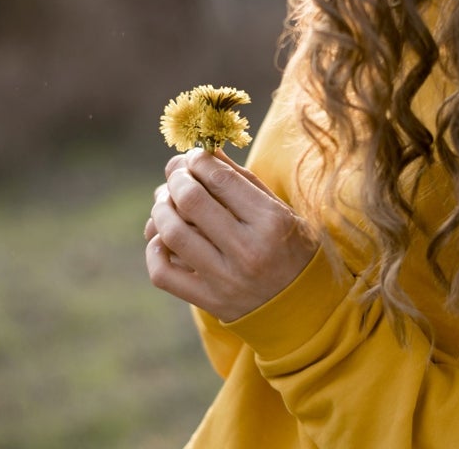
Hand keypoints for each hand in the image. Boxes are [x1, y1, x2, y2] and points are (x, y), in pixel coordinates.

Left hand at [144, 148, 317, 321]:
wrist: (304, 306)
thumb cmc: (290, 247)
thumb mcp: (278, 209)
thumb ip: (241, 180)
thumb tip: (202, 151)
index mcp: (271, 222)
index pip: (220, 178)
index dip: (198, 160)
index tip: (194, 157)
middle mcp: (248, 250)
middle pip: (190, 201)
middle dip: (176, 179)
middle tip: (176, 176)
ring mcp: (226, 279)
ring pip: (172, 233)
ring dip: (160, 210)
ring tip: (165, 202)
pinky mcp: (209, 301)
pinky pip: (163, 272)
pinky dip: (154, 249)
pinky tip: (162, 238)